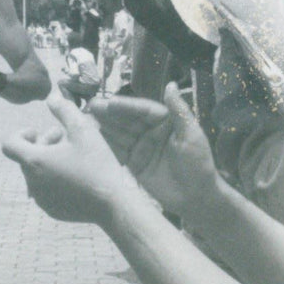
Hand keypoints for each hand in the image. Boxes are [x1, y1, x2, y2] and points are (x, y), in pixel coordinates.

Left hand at [2, 94, 134, 223]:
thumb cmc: (97, 163)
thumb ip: (64, 110)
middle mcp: (32, 182)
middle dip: (42, 144)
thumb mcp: (83, 129)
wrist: (113, 202)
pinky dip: (54, 179)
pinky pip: (45, 190)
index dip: (20, 134)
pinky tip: (76, 175)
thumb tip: (51, 96)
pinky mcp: (51, 210)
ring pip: (36, 173)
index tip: (36, 132)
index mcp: (34, 161)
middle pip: (26, 157)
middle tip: (65, 138)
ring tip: (71, 156)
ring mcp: (41, 199)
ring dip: (48, 161)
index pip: (9, 144)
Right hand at [89, 83, 217, 220]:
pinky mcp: (134, 163)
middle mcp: (151, 132)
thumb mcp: (191, 135)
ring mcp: (141, 147)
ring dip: (104, 126)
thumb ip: (179, 110)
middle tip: (90, 107)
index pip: (143, 110)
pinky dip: (105, 144)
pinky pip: (118, 151)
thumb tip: (170, 85)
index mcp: (166, 121)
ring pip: (120, 134)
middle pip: (128, 120)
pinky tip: (92, 138)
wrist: (196, 198)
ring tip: (86, 119)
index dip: (126, 106)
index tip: (109, 103)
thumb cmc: (198, 164)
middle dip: (110, 114)